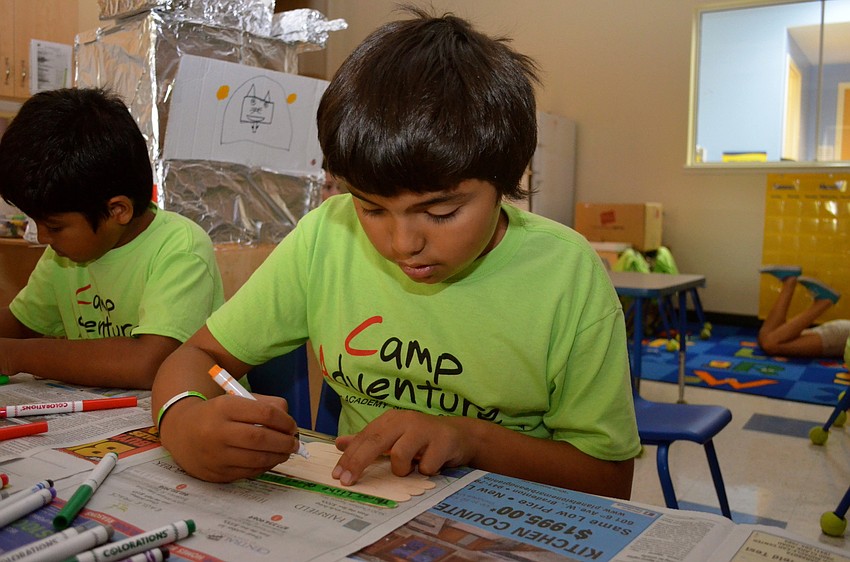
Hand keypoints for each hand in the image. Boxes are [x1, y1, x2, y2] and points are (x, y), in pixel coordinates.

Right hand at [159, 393, 302, 481]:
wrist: (180, 431)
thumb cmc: (217, 414)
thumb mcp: (236, 399)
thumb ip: (265, 405)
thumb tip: (289, 424)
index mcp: (224, 407)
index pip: (264, 413)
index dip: (284, 421)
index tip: (292, 426)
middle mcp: (217, 432)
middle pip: (260, 439)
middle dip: (284, 442)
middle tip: (294, 443)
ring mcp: (215, 455)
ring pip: (256, 459)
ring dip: (278, 457)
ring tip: (286, 452)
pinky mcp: (216, 473)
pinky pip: (248, 472)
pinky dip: (264, 467)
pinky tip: (269, 460)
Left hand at [332, 410, 473, 485]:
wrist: (460, 436)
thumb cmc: (422, 439)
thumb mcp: (394, 438)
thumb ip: (368, 441)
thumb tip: (339, 443)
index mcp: (391, 419)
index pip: (365, 437)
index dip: (349, 457)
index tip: (337, 475)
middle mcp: (406, 420)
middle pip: (376, 441)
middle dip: (359, 462)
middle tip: (348, 481)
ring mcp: (425, 429)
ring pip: (400, 455)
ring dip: (403, 469)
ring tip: (412, 468)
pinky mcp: (443, 441)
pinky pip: (425, 467)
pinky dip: (425, 471)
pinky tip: (431, 466)